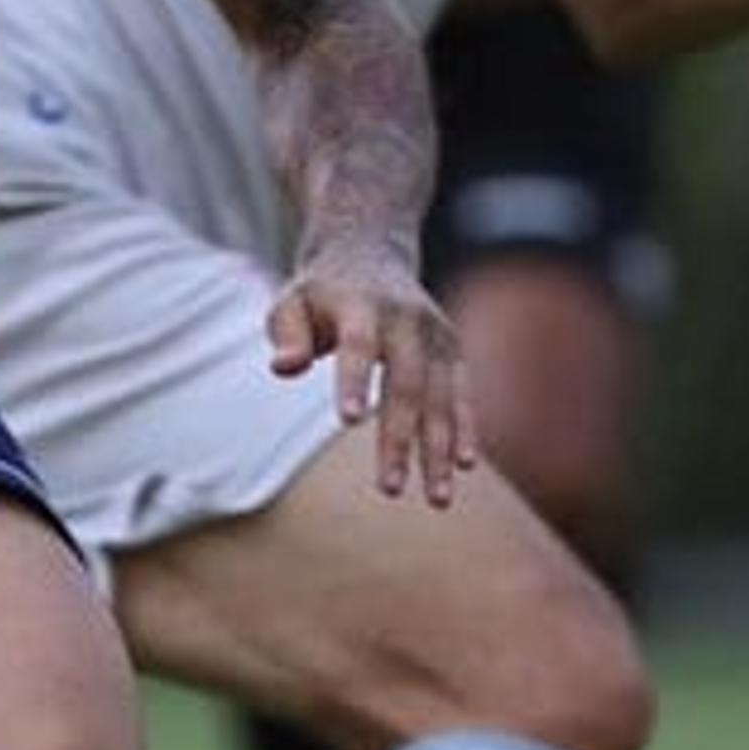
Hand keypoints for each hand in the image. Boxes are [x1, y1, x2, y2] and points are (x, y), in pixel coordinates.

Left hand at [266, 242, 475, 506]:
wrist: (371, 250)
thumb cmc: (319, 293)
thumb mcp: (291, 302)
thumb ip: (287, 333)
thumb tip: (282, 368)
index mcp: (361, 304)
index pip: (358, 345)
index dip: (354, 380)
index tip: (349, 422)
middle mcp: (406, 318)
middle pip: (405, 383)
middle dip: (399, 437)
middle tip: (389, 489)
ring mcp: (434, 334)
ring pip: (441, 397)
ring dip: (440, 449)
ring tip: (437, 499)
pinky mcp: (452, 350)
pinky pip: (463, 394)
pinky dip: (466, 429)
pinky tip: (464, 466)